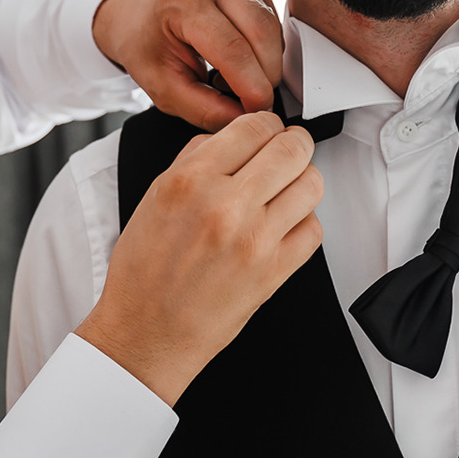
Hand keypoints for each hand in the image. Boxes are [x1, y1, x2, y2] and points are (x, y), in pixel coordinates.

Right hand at [76, 112, 322, 404]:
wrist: (148, 333)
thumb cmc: (145, 272)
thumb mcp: (154, 198)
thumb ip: (194, 159)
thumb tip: (230, 138)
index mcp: (190, 181)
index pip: (254, 126)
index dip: (267, 125)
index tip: (267, 133)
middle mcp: (225, 207)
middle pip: (292, 149)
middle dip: (294, 145)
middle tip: (286, 154)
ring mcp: (255, 240)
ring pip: (311, 185)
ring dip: (302, 182)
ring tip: (284, 191)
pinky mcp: (275, 272)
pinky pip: (313, 229)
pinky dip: (303, 222)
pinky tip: (282, 226)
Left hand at [91, 0, 282, 130]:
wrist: (136, 13)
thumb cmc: (144, 44)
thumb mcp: (161, 86)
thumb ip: (202, 108)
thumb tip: (242, 118)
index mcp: (181, 0)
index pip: (232, 49)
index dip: (252, 87)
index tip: (257, 111)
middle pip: (261, 32)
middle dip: (266, 75)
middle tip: (251, 101)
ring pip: (271, 26)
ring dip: (265, 62)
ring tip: (234, 78)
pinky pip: (272, 20)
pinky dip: (265, 47)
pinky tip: (241, 58)